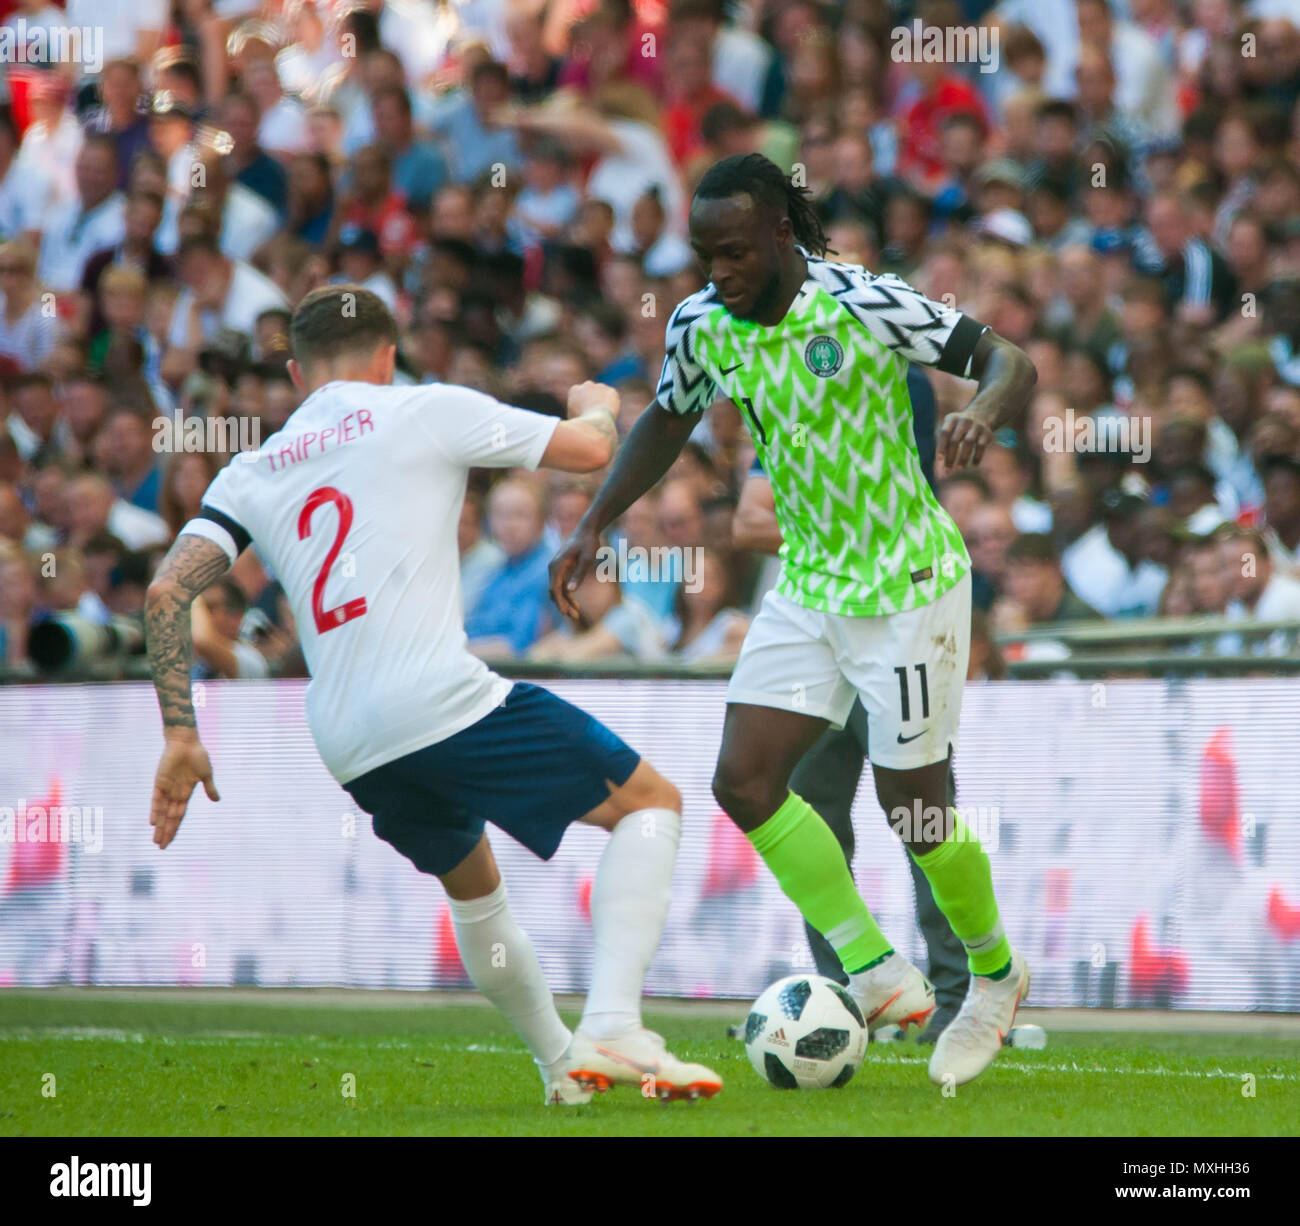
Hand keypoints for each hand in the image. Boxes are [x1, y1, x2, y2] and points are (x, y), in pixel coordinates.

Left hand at [150, 730, 218, 848]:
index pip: (178, 816)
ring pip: (162, 812)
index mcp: (185, 794)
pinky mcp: (159, 782)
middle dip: (166, 832)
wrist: (187, 742)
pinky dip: (155, 811)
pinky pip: (156, 800)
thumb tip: (217, 801)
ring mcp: (166, 789)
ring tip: (156, 840)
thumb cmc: (197, 755)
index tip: (170, 842)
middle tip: (161, 847)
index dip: (174, 829)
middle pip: (170, 818)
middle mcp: (174, 794)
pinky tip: (154, 822)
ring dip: (160, 826)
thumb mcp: (206, 774)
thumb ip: (209, 788)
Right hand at [549, 524, 601, 621]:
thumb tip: (570, 590)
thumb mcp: (587, 559)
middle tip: (574, 617)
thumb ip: (579, 574)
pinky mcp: (562, 570)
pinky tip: (576, 605)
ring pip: (557, 591)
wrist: (587, 531)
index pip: (554, 588)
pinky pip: (561, 587)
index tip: (566, 613)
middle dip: (563, 605)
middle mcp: (553, 568)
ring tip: (576, 615)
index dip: (560, 602)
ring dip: (565, 603)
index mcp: (557, 565)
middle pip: (554, 591)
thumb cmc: (588, 543)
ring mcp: (556, 569)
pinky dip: (567, 596)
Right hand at [566, 380, 620, 420]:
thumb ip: (575, 409)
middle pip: (591, 391)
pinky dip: (611, 405)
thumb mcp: (572, 416)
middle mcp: (587, 385)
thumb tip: (577, 411)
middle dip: (593, 399)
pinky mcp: (611, 391)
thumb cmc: (581, 422)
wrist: (594, 422)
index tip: (585, 412)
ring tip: (602, 415)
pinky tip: (608, 413)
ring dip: (602, 401)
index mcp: (574, 390)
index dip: (582, 404)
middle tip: (595, 412)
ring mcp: (600, 386)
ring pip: (602, 394)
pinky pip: (612, 399)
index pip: (579, 395)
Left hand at [937, 408, 994, 470]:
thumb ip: (944, 442)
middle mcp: (964, 421)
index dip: (941, 446)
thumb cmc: (958, 428)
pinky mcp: (986, 433)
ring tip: (960, 467)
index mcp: (952, 419)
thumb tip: (939, 462)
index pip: (945, 433)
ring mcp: (976, 426)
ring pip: (968, 442)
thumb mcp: (950, 429)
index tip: (939, 459)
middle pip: (955, 439)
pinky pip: (981, 446)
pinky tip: (974, 464)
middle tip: (948, 468)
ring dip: (964, 456)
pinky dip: (977, 456)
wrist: (980, 416)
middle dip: (951, 455)